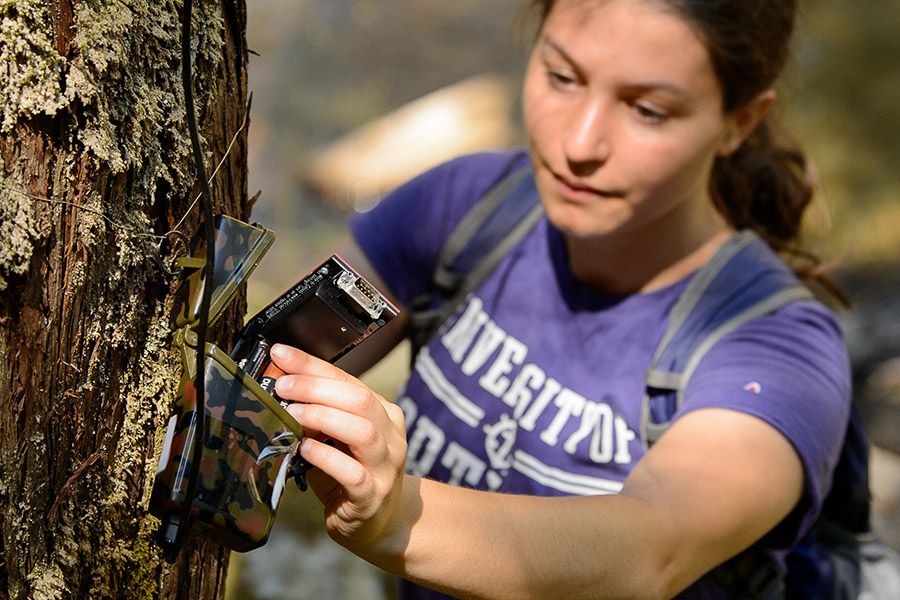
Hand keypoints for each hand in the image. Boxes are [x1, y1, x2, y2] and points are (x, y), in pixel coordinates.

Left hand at [269, 344, 411, 557]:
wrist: (383, 521)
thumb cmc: (353, 473)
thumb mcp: (339, 438)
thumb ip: (319, 414)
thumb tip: (281, 385)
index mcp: (384, 413)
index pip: (347, 380)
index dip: (312, 365)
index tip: (280, 354)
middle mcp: (391, 435)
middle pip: (358, 399)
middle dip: (316, 388)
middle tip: (283, 387)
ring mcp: (385, 466)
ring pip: (363, 431)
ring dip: (323, 417)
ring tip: (293, 414)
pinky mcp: (372, 496)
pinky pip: (353, 474)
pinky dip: (327, 458)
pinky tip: (306, 450)